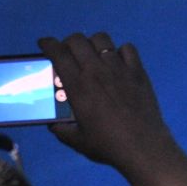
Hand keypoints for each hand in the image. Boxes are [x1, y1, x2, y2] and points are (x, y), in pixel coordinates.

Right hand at [38, 32, 175, 169]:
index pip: (58, 53)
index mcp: (78, 86)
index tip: (44, 43)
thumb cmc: (107, 145)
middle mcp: (96, 71)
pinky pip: (128, 48)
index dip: (48, 43)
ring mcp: (119, 68)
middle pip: (77, 40)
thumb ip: (62, 130)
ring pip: (101, 39)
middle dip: (67, 41)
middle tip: (67, 51)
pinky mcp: (138, 71)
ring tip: (92, 54)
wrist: (142, 146)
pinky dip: (120, 51)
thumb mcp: (77, 140)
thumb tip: (53, 124)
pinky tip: (118, 61)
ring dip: (92, 43)